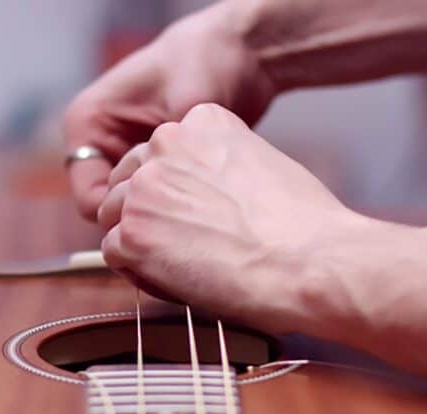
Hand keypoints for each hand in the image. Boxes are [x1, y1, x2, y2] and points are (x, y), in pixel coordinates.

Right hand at [63, 2, 277, 219]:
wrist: (241, 51)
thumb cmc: (205, 65)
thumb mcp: (181, 110)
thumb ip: (165, 157)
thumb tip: (156, 202)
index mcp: (87, 124)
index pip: (90, 200)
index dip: (124, 218)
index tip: (164, 219)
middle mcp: (99, 142)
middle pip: (110, 207)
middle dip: (143, 216)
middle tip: (183, 215)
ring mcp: (124, 153)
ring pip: (134, 206)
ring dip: (161, 210)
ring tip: (195, 202)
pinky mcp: (150, 163)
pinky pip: (154, 198)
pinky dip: (175, 201)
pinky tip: (202, 194)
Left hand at [99, 103, 370, 333]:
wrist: (311, 262)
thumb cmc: (303, 225)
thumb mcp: (261, 162)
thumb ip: (218, 165)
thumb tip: (202, 191)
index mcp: (199, 120)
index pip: (160, 154)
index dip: (177, 191)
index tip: (205, 213)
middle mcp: (163, 144)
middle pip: (129, 182)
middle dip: (150, 213)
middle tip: (192, 243)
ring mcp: (143, 189)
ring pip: (116, 217)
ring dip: (143, 242)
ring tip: (191, 262)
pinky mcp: (132, 234)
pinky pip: (115, 255)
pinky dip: (141, 272)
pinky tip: (182, 279)